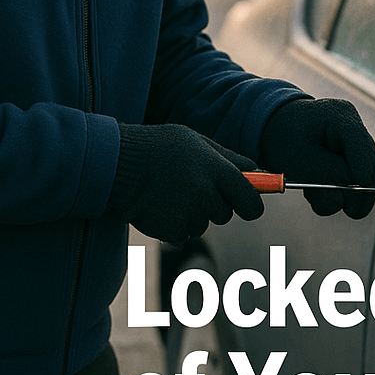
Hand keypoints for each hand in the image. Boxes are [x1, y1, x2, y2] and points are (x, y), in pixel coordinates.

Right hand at [109, 124, 262, 245]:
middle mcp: (205, 193)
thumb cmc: (157, 148)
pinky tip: (158, 205)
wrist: (115, 163)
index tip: (248, 205)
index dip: (251, 205)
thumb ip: (229, 158)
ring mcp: (188, 214)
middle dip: (214, 204)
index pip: (251, 201)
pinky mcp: (171, 231)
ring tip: (168, 192)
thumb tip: (260, 171)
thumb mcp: (195, 141)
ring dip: (192, 214)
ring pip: (203, 224)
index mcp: (215, 169)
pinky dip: (174, 224)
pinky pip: (183, 234)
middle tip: (191, 186)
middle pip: (225, 214)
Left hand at [259, 98, 374, 218]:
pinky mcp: (349, 146)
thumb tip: (346, 203)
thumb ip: (326, 184)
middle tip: (349, 212)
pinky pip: (355, 171)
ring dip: (344, 189)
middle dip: (355, 191)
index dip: (362, 184)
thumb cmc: (281, 140)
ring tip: (318, 192)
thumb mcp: (299, 165)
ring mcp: (352, 133)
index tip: (352, 209)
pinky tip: (322, 186)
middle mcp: (351, 121)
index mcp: (340, 117)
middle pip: (369, 165)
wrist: (271, 127)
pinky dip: (340, 185)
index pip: (364, 154)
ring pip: (364, 171)